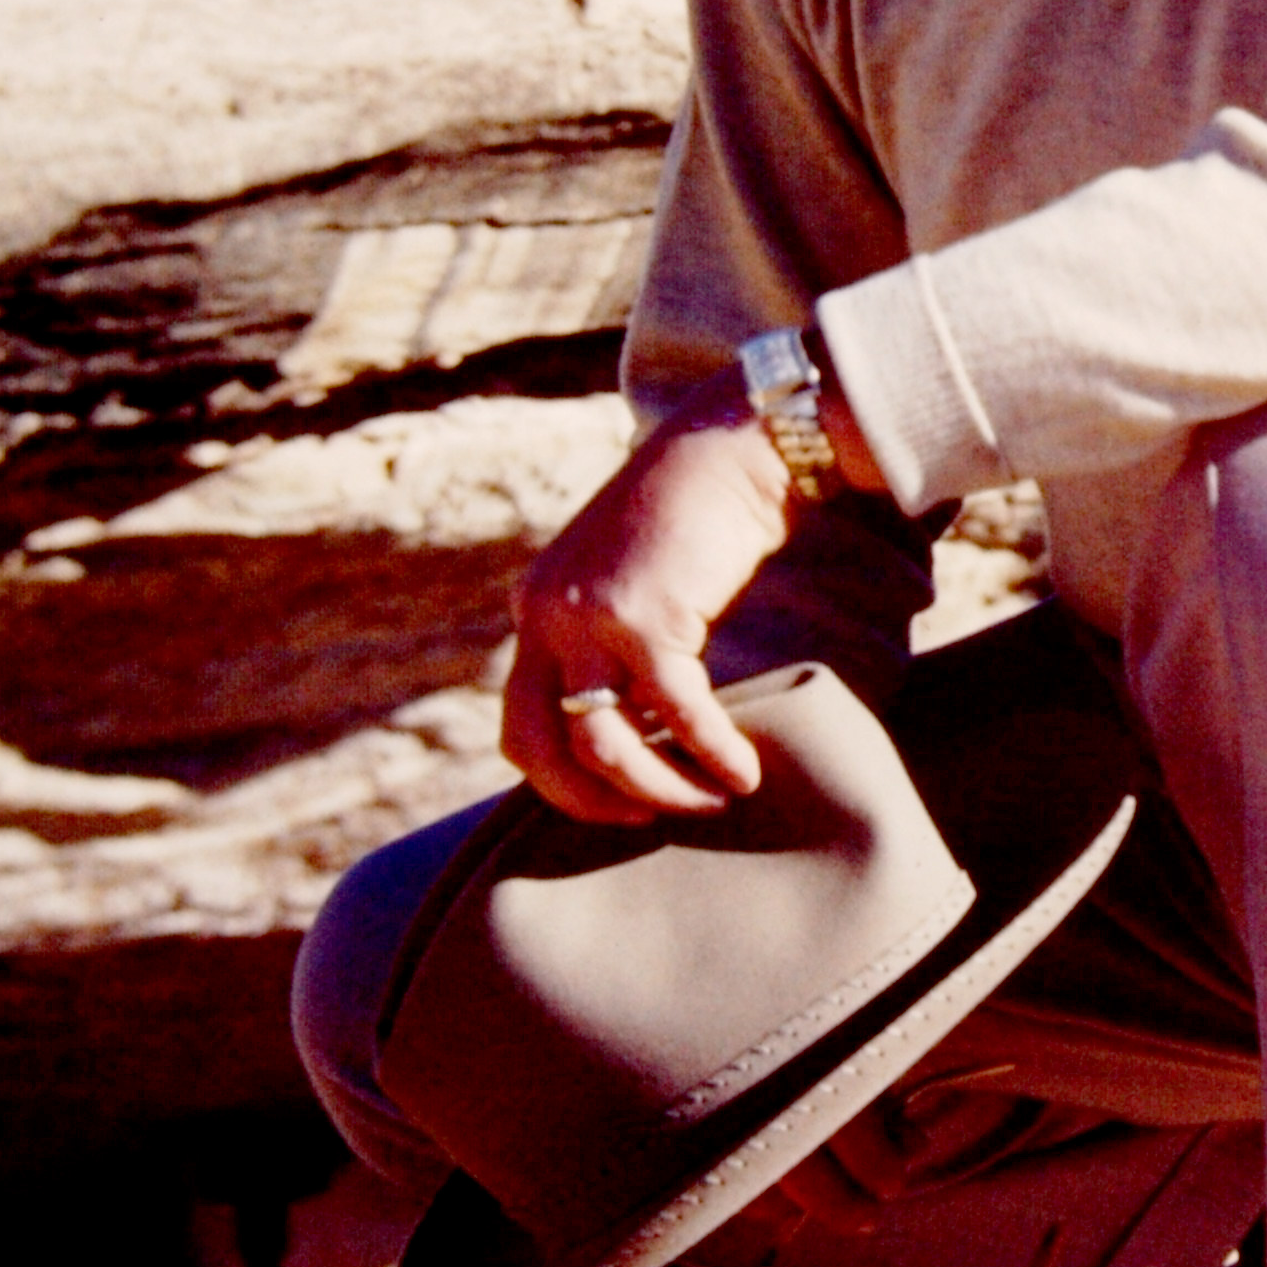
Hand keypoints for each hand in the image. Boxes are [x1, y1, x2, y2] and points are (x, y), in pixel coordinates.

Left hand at [507, 407, 793, 822]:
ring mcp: (590, 617)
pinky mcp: (646, 617)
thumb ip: (611, 637)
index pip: (520, 724)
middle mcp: (546, 615)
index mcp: (537, 609)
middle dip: (591, 802)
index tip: (620, 800)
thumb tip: (641, 720)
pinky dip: (712, 753)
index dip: (563, 781)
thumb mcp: (628, 578)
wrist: (730, 447)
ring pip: (603, 744)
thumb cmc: (697, 515)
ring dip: (660, 788)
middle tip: (650, 820)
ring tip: (711, 800)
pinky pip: (676, 713)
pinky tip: (745, 773)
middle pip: (536, 748)